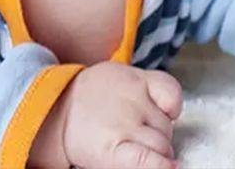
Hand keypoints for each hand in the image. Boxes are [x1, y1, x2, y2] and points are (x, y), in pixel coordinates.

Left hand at [32, 61, 182, 168]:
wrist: (62, 102)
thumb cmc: (84, 138)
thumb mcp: (100, 161)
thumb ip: (132, 163)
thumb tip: (168, 166)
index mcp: (108, 150)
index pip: (149, 161)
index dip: (162, 167)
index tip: (171, 168)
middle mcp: (122, 121)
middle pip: (163, 145)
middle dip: (160, 153)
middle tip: (142, 149)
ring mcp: (131, 96)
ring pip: (167, 124)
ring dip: (161, 132)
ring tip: (142, 129)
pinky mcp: (137, 76)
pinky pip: (172, 91)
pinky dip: (173, 105)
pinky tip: (160, 111)